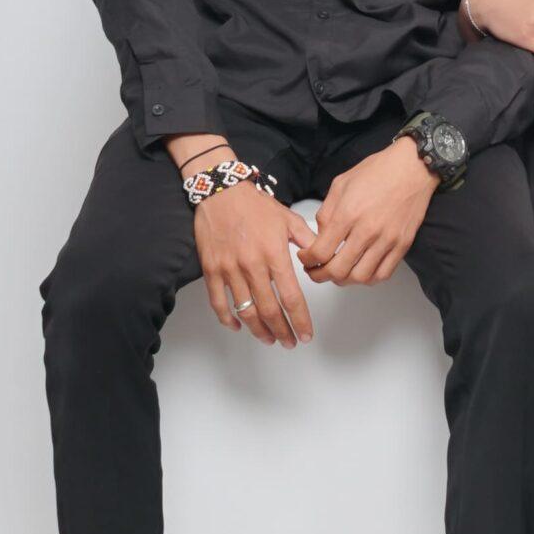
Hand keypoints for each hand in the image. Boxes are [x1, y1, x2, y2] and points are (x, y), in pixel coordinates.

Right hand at [194, 182, 318, 346]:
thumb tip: (320, 259)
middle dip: (283, 331)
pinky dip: (228, 318)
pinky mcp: (212, 270)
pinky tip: (238, 326)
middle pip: (269, 310)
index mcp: (274, 254)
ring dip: (259, 330)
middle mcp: (252, 265)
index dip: (300, 320)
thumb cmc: (254, 204)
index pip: (291, 297)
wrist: (221, 191)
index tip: (306, 334)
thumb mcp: (288, 219)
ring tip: (270, 339)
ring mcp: (230, 269)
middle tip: (290, 342)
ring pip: (245, 311)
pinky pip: (218, 302)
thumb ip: (307, 241)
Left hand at [298, 141, 435, 284]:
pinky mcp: (402, 245)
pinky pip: (383, 274)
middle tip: (315, 271)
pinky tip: (361, 270)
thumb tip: (321, 236)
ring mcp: (387, 240)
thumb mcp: (341, 184)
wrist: (413, 167)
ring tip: (338, 272)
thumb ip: (327, 212)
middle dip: (320, 275)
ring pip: (360, 277)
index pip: (320, 251)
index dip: (307, 260)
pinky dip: (368, 279)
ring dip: (344, 280)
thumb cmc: (379, 170)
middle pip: (337, 270)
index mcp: (348, 213)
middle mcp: (367, 230)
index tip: (305, 258)